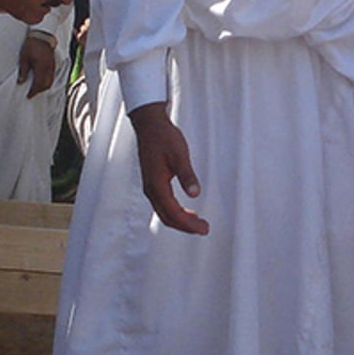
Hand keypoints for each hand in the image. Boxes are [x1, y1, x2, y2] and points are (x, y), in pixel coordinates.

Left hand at [17, 35, 57, 99]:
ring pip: (50, 81)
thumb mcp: (24, 58)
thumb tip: (20, 82)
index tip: (28, 95)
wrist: (42, 35)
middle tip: (32, 94)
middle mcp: (48, 68)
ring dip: (44, 87)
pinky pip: (52, 76)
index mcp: (40, 67)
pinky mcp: (53, 64)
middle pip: (46, 85)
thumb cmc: (32, 45)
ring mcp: (52, 66)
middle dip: (39, 91)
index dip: (33, 91)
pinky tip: (42, 81)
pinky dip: (47, 82)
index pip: (38, 83)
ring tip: (37, 89)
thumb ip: (23, 70)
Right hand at [130, 102, 207, 234]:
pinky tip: (187, 211)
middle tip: (204, 229)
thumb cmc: (163, 137)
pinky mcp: (153, 183)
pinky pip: (163, 205)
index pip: (173, 213)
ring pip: (164, 213)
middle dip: (186, 227)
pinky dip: (175, 212)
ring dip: (181, 221)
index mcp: (156, 185)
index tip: (203, 228)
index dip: (189, 224)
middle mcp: (151, 189)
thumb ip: (187, 175)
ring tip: (198, 224)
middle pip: (167, 217)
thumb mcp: (179, 155)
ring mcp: (150, 187)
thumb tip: (195, 193)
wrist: (149, 125)